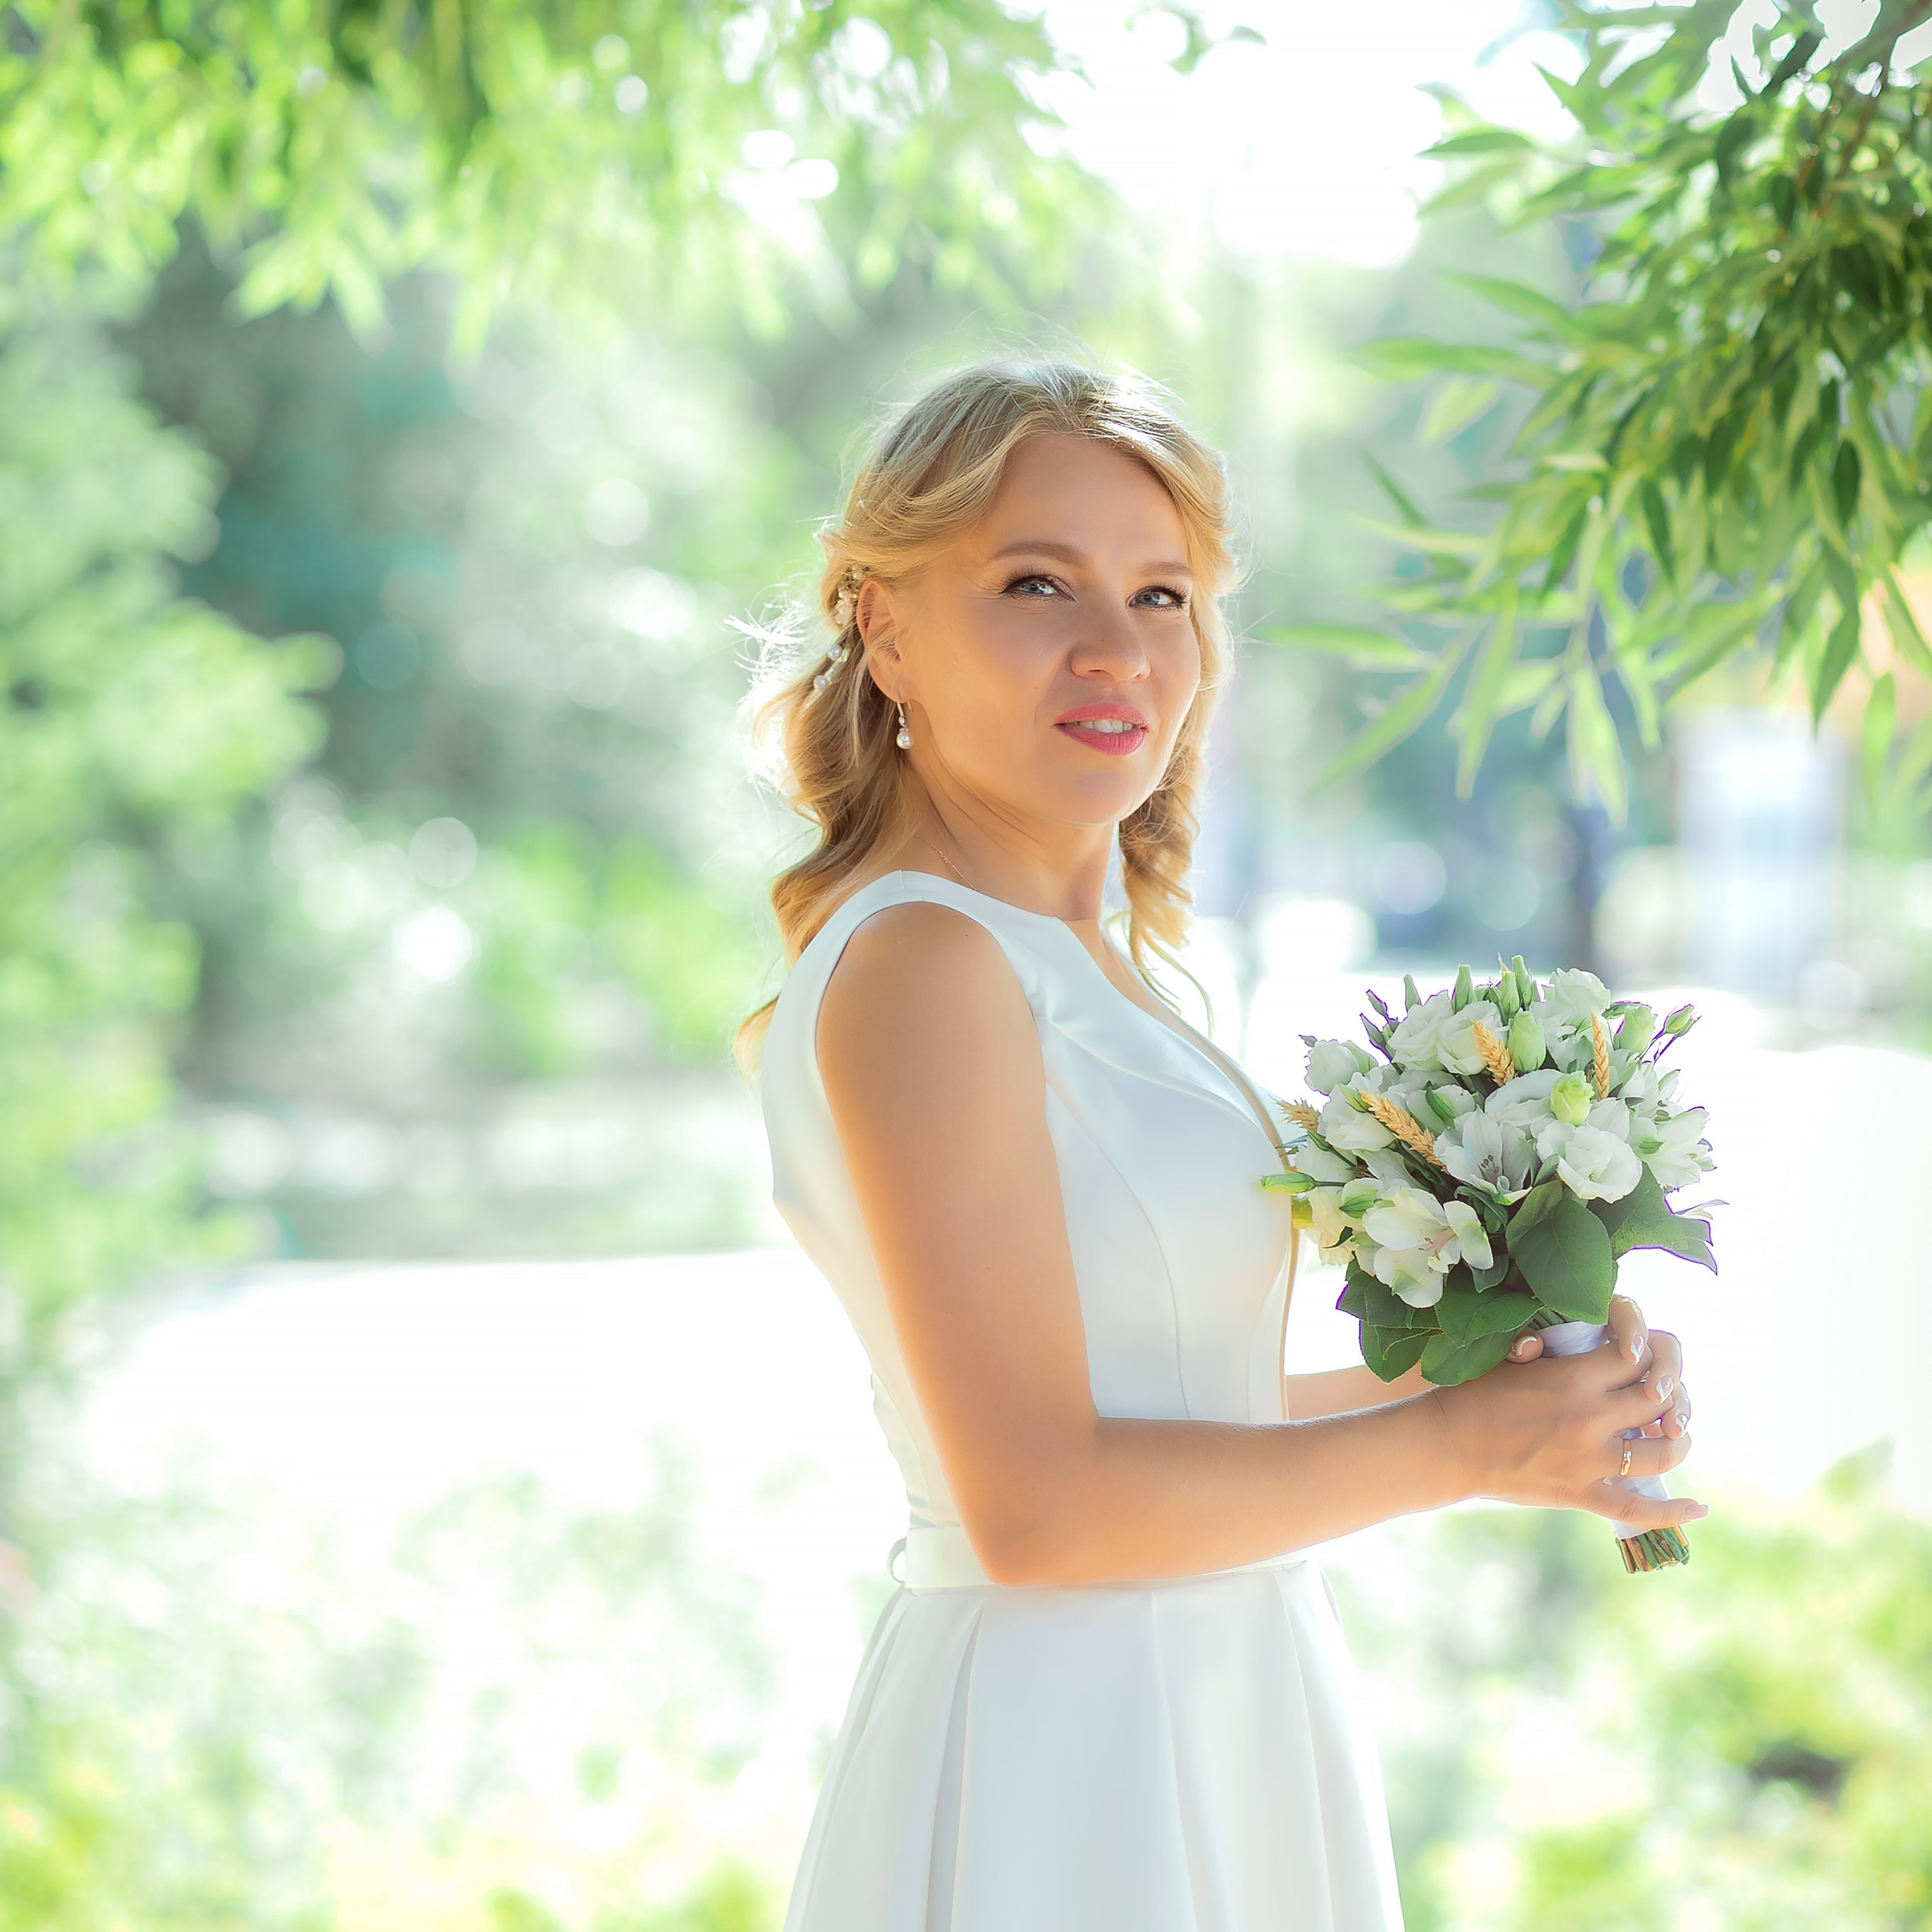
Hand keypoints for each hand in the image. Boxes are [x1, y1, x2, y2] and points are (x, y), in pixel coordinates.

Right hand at [1430, 1295, 1705, 1531]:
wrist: (1446, 1445)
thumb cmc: (1473, 1396)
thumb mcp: (1513, 1360)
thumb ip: (1554, 1352)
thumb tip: (1582, 1346)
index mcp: (1574, 1376)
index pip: (1637, 1356)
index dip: (1649, 1354)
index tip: (1644, 1358)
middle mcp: (1591, 1415)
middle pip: (1658, 1399)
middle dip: (1670, 1396)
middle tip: (1665, 1398)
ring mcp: (1590, 1459)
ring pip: (1663, 1451)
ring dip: (1680, 1442)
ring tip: (1678, 1437)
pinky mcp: (1581, 1493)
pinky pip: (1639, 1507)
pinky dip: (1673, 1512)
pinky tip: (1698, 1509)